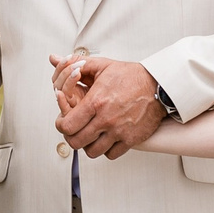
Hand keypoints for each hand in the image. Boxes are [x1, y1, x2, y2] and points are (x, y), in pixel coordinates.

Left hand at [50, 56, 166, 159]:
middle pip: (76, 141)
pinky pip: (110, 154)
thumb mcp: (103, 66)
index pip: (67, 125)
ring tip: (90, 136)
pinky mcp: (131, 139)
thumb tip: (54, 58)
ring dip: (88, 145)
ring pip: (93, 151)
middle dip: (72, 137)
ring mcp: (119, 131)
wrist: (159, 86)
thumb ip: (77, 64)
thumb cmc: (131, 76)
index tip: (63, 122)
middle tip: (74, 131)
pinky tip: (106, 139)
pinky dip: (105, 150)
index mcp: (96, 101)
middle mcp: (106, 119)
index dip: (61, 125)